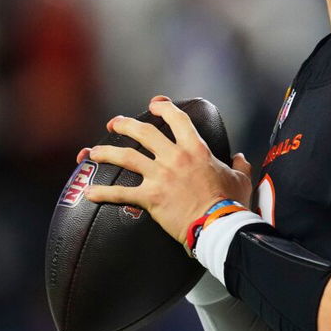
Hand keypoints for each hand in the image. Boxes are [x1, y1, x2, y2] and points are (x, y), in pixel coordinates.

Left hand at [82, 95, 253, 244]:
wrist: (218, 225)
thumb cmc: (231, 203)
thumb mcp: (241, 179)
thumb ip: (239, 165)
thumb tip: (239, 158)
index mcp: (196, 150)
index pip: (177, 119)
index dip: (164, 108)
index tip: (155, 104)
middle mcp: (175, 157)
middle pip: (143, 132)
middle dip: (125, 124)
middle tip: (115, 124)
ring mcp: (160, 176)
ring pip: (126, 156)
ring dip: (106, 152)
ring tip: (93, 151)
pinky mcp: (150, 197)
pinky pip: (120, 193)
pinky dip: (103, 193)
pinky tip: (90, 192)